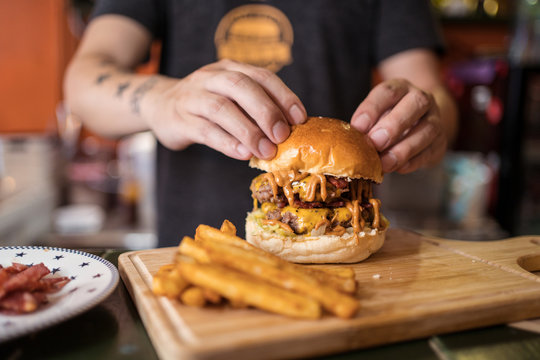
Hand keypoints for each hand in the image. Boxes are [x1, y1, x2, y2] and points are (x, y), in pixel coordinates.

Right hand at [148, 59, 305, 159]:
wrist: (159, 104)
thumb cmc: (206, 104)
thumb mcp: (230, 97)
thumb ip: (254, 108)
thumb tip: (289, 131)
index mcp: (230, 69)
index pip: (261, 76)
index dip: (283, 95)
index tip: (299, 118)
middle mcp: (210, 78)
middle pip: (241, 87)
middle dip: (266, 111)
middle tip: (282, 135)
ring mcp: (192, 97)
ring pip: (221, 109)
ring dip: (248, 131)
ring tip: (266, 151)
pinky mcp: (179, 120)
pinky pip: (205, 130)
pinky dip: (227, 142)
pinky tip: (243, 154)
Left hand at [351, 79, 446, 173]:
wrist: (420, 123)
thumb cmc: (388, 119)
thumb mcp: (375, 115)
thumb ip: (366, 125)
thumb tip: (353, 141)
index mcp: (400, 88)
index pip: (388, 92)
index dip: (372, 109)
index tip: (358, 127)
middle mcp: (421, 99)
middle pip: (415, 104)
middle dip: (393, 125)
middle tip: (375, 143)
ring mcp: (434, 119)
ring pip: (427, 129)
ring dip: (404, 148)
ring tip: (384, 163)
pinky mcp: (440, 142)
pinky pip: (430, 151)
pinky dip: (414, 161)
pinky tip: (399, 168)